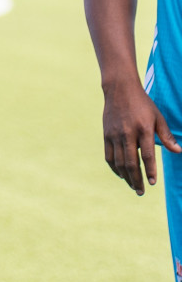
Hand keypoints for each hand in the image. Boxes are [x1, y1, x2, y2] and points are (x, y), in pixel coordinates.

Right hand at [103, 77, 181, 194]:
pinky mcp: (106, 135)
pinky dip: (114, 168)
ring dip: (126, 176)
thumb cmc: (143, 104)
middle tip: (141, 192)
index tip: (152, 182)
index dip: (150, 170)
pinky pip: (109, 156)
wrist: (119, 90)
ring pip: (118, 161)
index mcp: (143, 129)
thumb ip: (167, 135)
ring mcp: (115, 135)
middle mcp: (127, 133)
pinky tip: (121, 175)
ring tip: (133, 187)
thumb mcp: (158, 117)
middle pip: (131, 162)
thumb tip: (179, 151)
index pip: (147, 155)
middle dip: (136, 179)